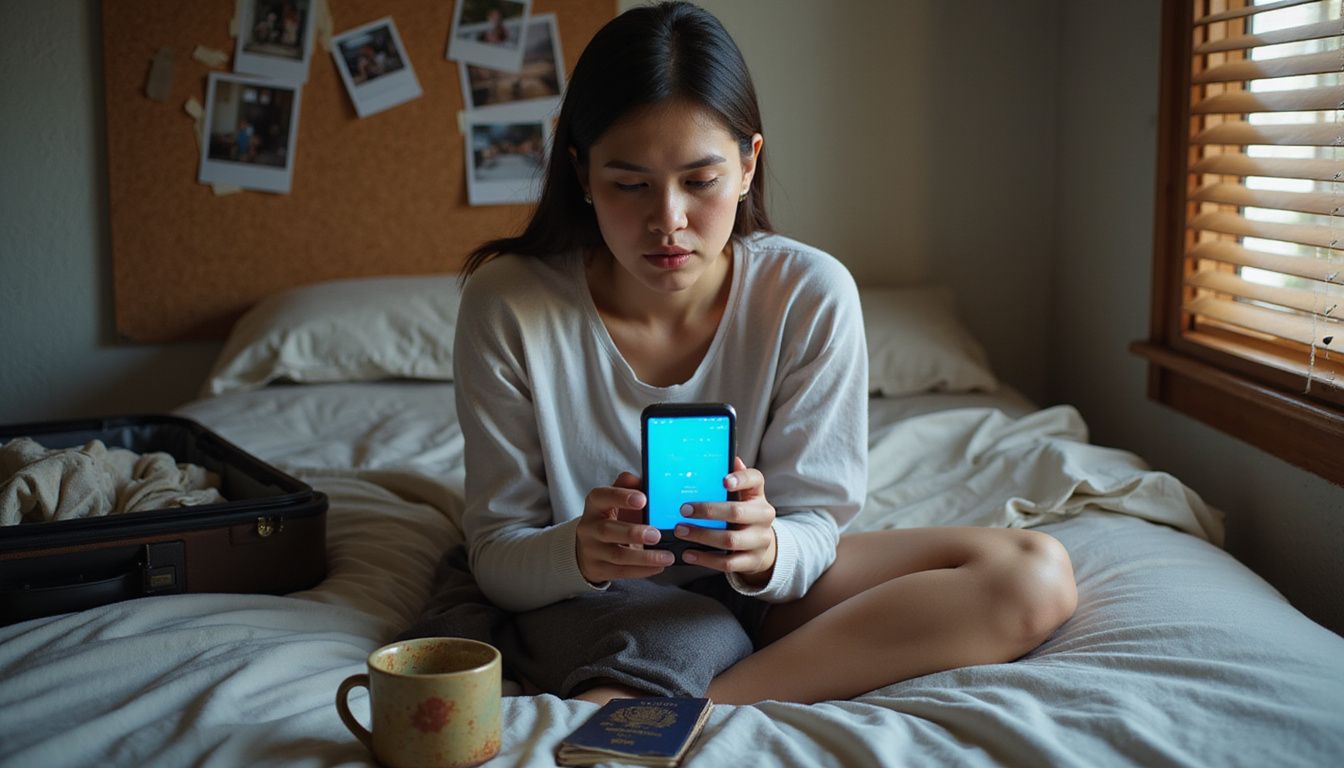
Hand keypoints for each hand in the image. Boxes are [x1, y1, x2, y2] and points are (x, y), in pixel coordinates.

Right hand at [575, 471, 674, 583]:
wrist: (588, 549)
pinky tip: (659, 566)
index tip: (643, 499)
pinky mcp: (598, 569)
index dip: (620, 497)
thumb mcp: (616, 501)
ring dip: (644, 557)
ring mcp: (591, 550)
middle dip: (633, 533)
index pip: (601, 497)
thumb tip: (645, 478)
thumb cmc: (611, 519)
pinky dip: (642, 570)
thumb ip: (628, 488)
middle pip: (607, 530)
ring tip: (666, 556)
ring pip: (617, 555)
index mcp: (594, 505)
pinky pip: (621, 572)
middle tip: (656, 534)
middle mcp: (588, 528)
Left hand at [674, 458, 776, 584]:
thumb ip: (735, 479)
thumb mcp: (743, 495)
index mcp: (758, 495)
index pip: (755, 480)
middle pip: (736, 513)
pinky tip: (688, 553)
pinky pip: (727, 563)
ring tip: (681, 531)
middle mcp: (763, 516)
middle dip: (707, 511)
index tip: (723, 480)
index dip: (741, 479)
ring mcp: (759, 541)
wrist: (762, 546)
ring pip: (730, 540)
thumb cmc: (744, 514)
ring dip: (702, 536)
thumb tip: (731, 458)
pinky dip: (705, 559)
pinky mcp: (751, 561)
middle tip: (683, 510)